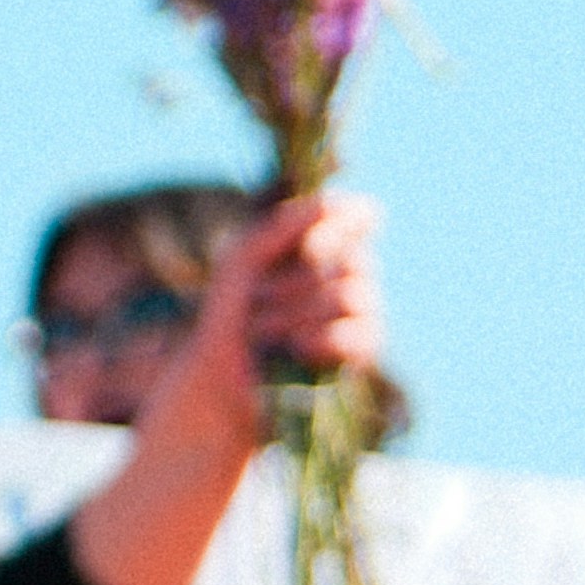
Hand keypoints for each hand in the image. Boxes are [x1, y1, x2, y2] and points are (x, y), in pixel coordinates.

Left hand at [206, 186, 382, 397]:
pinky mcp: (363, 354)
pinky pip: (364, 334)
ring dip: (295, 313)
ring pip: (352, 295)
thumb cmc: (230, 317)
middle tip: (254, 303)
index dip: (338, 222)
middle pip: (348, 258)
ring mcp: (361, 314)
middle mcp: (349, 273)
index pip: (353, 216)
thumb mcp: (241, 262)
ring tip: (262, 331)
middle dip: (292, 281)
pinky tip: (297, 347)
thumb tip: (329, 201)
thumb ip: (281, 228)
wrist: (220, 382)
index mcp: (322, 244)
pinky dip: (324, 338)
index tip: (306, 243)